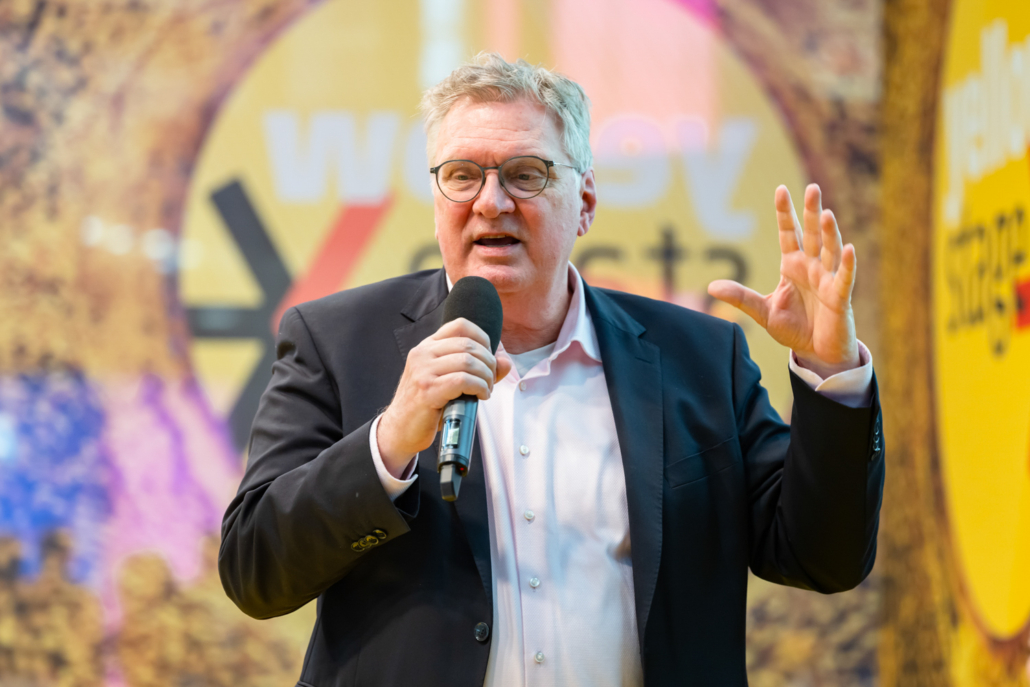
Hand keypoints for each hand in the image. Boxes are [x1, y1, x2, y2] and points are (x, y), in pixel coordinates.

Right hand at [377, 318, 511, 477]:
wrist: (400, 430)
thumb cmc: (427, 406)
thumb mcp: (450, 382)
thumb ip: (479, 370)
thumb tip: (506, 362)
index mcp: (427, 347)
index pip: (460, 325)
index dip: (483, 338)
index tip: (489, 358)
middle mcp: (422, 354)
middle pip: (469, 345)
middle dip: (489, 363)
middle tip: (491, 380)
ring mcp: (423, 371)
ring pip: (468, 362)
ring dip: (486, 377)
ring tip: (486, 390)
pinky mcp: (427, 390)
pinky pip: (463, 380)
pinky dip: (479, 387)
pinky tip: (481, 396)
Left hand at [708, 184, 858, 378]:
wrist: (815, 352)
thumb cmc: (793, 328)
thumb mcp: (763, 312)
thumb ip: (740, 297)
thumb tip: (711, 287)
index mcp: (792, 265)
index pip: (789, 233)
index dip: (785, 213)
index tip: (780, 189)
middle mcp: (812, 267)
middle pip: (812, 234)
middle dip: (811, 212)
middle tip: (812, 188)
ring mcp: (827, 279)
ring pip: (830, 250)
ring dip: (829, 233)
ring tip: (826, 213)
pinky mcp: (839, 297)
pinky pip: (844, 278)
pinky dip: (847, 264)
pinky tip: (848, 249)